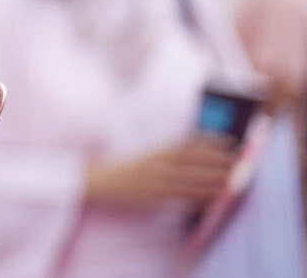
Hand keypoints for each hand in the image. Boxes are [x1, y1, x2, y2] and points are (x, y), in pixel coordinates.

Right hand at [85, 137, 235, 208]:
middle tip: (239, 162)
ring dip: (213, 181)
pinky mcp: (154, 197)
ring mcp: (157, 181)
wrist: (100, 181)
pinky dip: (197, 198)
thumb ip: (169, 153)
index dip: (212, 141)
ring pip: (191, 181)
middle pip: (195, 162)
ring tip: (232, 180)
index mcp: (157, 150)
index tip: (230, 140)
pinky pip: (181, 198)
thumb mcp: (148, 154)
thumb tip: (197, 151)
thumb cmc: (126, 168)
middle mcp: (158, 164)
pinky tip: (211, 199)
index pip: (190, 143)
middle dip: (218, 162)